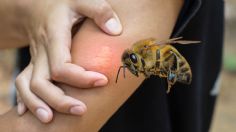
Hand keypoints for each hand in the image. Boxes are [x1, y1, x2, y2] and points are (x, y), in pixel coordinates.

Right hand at [15, 0, 121, 122]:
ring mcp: (35, 59)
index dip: (80, 78)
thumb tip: (115, 30)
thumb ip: (99, 11)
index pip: (61, 65)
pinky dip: (25, 99)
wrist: (37, 5)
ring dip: (38, 104)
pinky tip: (27, 113)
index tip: (102, 80)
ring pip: (28, 86)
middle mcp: (41, 51)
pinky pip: (22, 83)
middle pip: (42, 83)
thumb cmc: (63, 3)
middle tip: (81, 110)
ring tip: (50, 120)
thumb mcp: (82, 0)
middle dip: (60, 100)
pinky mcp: (35, 64)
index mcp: (54, 36)